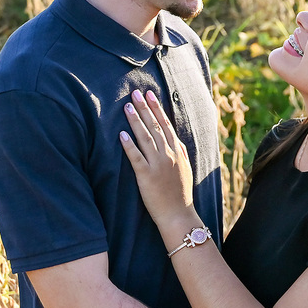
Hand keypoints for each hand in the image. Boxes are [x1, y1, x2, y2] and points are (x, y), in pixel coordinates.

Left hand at [120, 90, 195, 225]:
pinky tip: (122, 134)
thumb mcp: (185, 167)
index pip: (166, 124)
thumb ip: (179, 151)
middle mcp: (168, 154)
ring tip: (127, 106)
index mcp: (177, 151)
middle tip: (135, 93)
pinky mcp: (146, 176)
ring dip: (136, 121)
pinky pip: (136, 158)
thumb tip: (174, 137)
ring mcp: (157, 165)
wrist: (178, 214)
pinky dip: (129, 145)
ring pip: (145, 137)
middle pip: (155, 126)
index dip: (157, 108)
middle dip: (145, 108)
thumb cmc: (180, 192)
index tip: (150, 94)